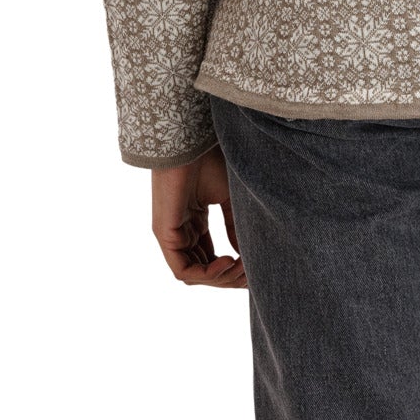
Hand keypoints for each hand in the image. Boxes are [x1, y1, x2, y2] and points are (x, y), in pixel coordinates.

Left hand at [152, 146, 246, 286]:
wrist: (192, 142)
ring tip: (242, 267)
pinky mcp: (165, 235)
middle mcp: (181, 232)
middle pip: (204, 270)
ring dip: (221, 278)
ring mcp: (172, 235)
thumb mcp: (229, 199)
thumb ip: (235, 227)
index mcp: (194, 223)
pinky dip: (207, 274)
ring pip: (195, 274)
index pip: (210, 259)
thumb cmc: (209, 161)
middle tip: (252, 273)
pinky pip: (183, 270)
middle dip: (230, 277)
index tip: (255, 268)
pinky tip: (228, 262)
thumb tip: (244, 255)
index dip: (232, 269)